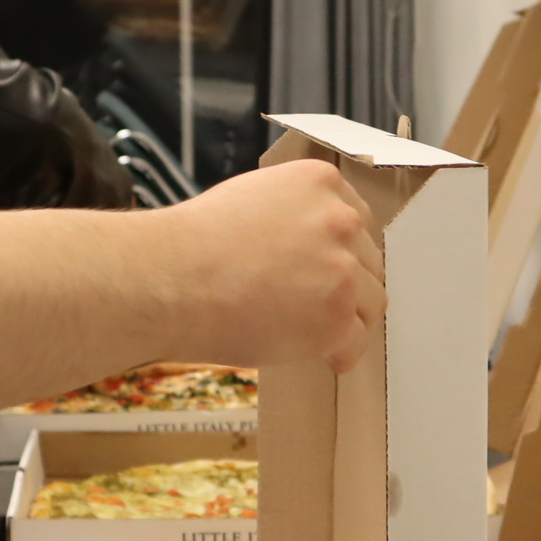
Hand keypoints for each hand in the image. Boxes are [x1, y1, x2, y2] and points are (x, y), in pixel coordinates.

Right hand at [155, 160, 383, 371]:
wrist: (169, 280)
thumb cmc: (193, 244)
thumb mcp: (250, 199)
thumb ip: (291, 214)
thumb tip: (305, 248)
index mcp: (319, 183)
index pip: (357, 220)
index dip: (341, 249)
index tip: (328, 268)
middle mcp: (339, 221)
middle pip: (368, 260)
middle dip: (344, 283)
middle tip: (313, 304)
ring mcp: (341, 271)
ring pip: (371, 301)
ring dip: (347, 317)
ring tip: (313, 331)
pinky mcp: (334, 319)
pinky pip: (356, 341)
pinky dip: (342, 353)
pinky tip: (324, 357)